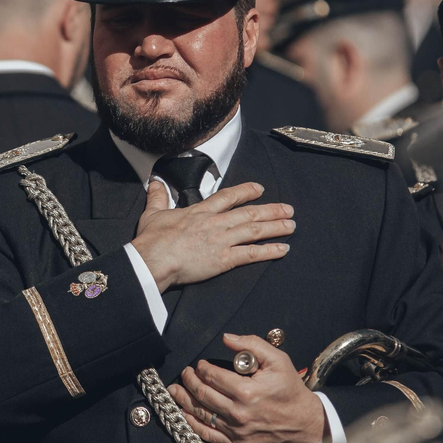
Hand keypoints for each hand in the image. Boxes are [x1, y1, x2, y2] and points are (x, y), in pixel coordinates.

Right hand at [131, 181, 292, 291]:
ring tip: (291, 226)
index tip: (259, 189)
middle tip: (288, 209)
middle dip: (271, 210)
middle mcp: (215, 223)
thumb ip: (158, 197)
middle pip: (249, 213)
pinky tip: (283, 250)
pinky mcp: (223, 259)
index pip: (228, 197)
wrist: (153, 260)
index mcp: (200, 211)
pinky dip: (269, 251)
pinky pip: (251, 254)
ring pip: (255, 231)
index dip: (246, 191)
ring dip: (276, 227)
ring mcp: (221, 240)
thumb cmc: (151, 240)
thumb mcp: (153, 213)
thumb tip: (154, 182)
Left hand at [168, 333, 326, 442]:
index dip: (202, 368)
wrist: (304, 422)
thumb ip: (252, 345)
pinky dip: (191, 424)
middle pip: (203, 394)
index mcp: (247, 391)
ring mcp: (236, 430)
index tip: (200, 364)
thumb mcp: (277, 360)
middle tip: (185, 373)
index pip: (213, 377)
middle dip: (189, 381)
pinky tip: (183, 415)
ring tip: (175, 391)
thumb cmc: (290, 389)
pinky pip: (207, 435)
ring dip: (184, 401)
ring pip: (200, 414)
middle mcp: (238, 412)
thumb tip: (227, 338)